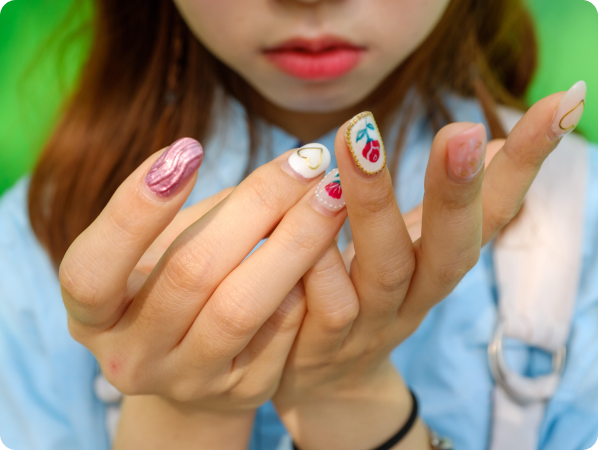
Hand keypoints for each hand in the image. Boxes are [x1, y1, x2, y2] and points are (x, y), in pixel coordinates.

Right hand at [58, 139, 346, 446]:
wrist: (194, 361)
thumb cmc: (175, 282)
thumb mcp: (166, 248)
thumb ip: (207, 214)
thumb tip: (279, 170)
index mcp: (92, 315)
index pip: (93, 270)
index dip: (134, 210)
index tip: (190, 148)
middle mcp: (133, 357)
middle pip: (190, 273)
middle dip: (256, 205)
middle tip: (305, 160)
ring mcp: (188, 381)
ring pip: (242, 306)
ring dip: (295, 241)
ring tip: (331, 195)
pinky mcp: (241, 391)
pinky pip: (279, 331)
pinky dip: (305, 282)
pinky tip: (328, 247)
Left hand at [273, 92, 573, 449]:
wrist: (324, 382)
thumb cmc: (364, 295)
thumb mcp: (407, 250)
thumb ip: (440, 204)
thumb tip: (491, 140)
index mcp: (438, 265)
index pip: (493, 215)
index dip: (525, 164)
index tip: (563, 102)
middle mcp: (416, 296)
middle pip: (453, 250)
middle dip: (459, 189)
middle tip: (460, 129)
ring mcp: (372, 322)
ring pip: (385, 270)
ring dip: (375, 203)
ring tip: (359, 138)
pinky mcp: (324, 342)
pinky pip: (326, 300)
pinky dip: (319, 255)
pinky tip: (306, 204)